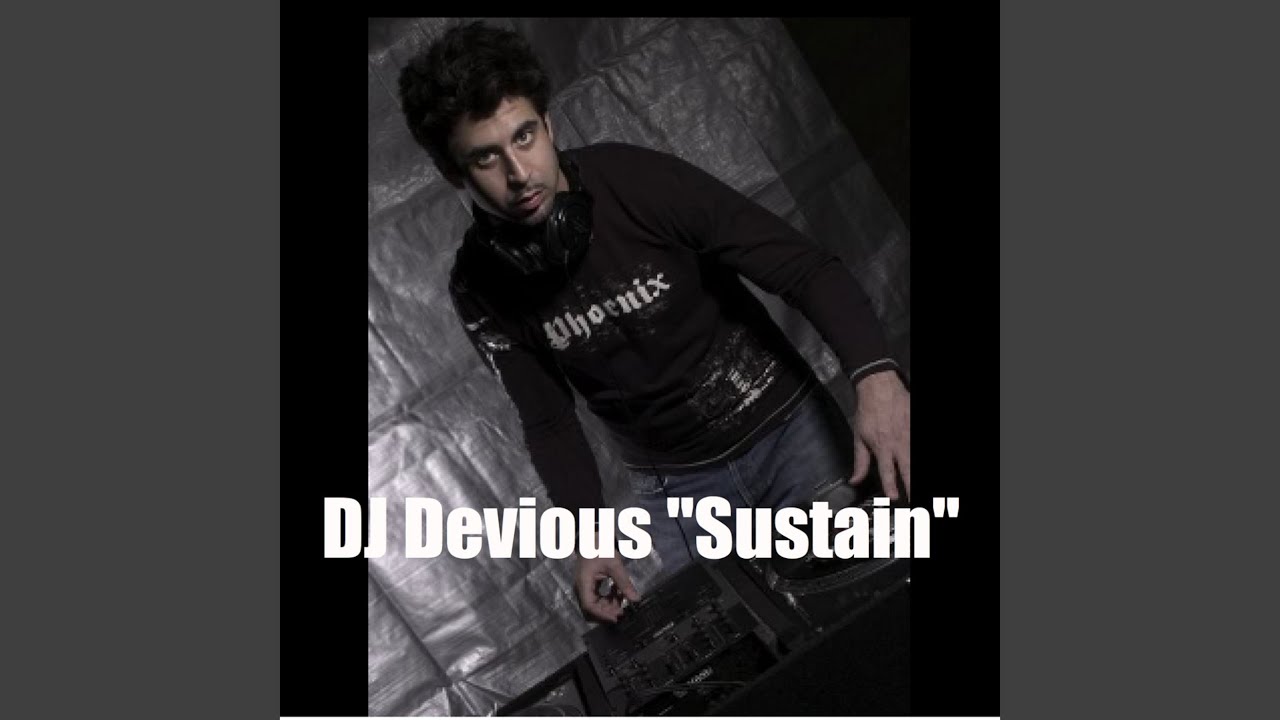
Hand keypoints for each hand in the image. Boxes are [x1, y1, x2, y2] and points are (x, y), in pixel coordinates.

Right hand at [574, 553, 640, 622]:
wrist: (593, 535)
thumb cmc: (601, 547)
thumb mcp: (615, 565)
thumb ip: (624, 583)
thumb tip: (636, 599)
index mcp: (584, 583)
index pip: (589, 606)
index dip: (603, 614)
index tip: (617, 617)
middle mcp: (581, 587)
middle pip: (592, 607)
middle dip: (608, 610)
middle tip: (623, 610)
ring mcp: (584, 585)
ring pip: (595, 602)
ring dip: (609, 603)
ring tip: (623, 600)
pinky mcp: (589, 582)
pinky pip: (597, 595)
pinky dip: (608, 596)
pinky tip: (618, 592)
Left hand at [849, 369, 910, 500]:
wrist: (880, 387)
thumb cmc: (869, 411)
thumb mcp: (859, 437)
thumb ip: (860, 462)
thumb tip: (855, 481)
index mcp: (882, 447)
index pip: (887, 471)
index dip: (890, 486)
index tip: (895, 497)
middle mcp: (899, 443)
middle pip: (908, 468)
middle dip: (911, 484)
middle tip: (913, 497)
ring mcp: (911, 434)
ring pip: (916, 457)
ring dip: (916, 472)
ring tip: (922, 488)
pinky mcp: (916, 425)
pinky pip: (921, 441)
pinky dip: (923, 453)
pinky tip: (926, 466)